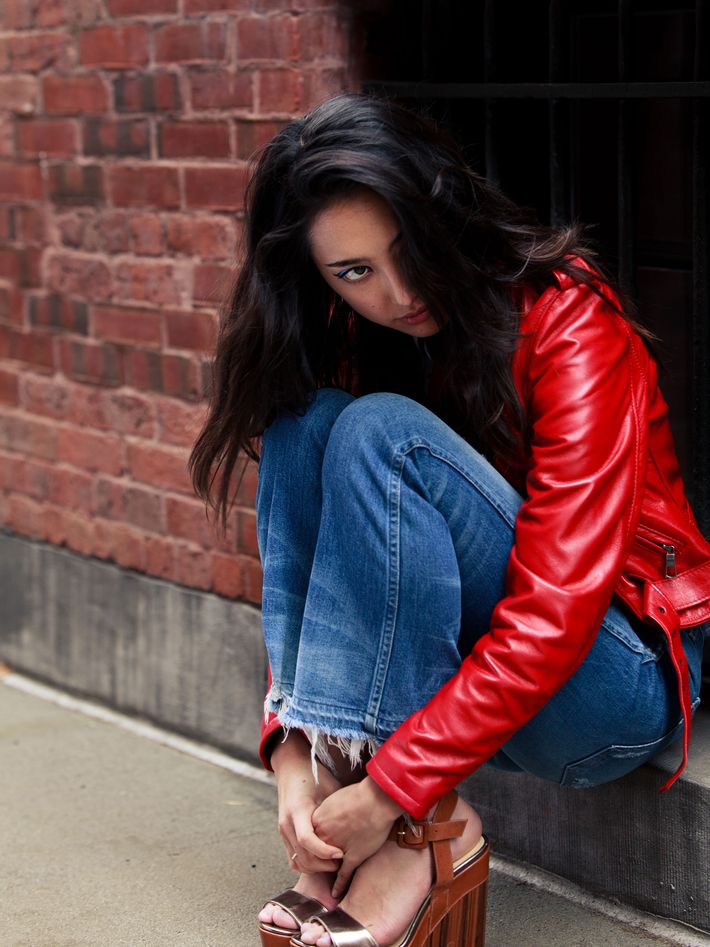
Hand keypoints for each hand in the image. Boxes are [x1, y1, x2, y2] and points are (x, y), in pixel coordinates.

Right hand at [271, 733, 343, 873]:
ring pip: (297, 862)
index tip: (342, 854)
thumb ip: (337, 808)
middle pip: (303, 856)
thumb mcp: (328, 786)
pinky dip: (307, 864)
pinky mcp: (283, 836)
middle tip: (343, 862)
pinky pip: (293, 860)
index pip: (307, 839)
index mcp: (297, 809)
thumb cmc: (314, 776)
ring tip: (335, 862)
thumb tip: (358, 823)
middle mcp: (286, 823)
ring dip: (316, 867)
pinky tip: (322, 860)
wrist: (291, 769)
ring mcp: (283, 831)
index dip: (324, 851)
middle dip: (324, 864)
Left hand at [312, 777, 403, 896]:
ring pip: (325, 866)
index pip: (306, 838)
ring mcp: (337, 850)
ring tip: (328, 873)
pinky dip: (339, 885)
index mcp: (317, 822)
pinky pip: (343, 875)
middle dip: (316, 859)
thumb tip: (323, 812)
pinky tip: (336, 892)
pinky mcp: (352, 858)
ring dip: (326, 870)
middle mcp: (324, 838)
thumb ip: (325, 810)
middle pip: (312, 854)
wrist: (375, 800)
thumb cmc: (357, 795)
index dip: (311, 842)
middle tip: (319, 861)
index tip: (315, 844)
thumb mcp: (333, 798)